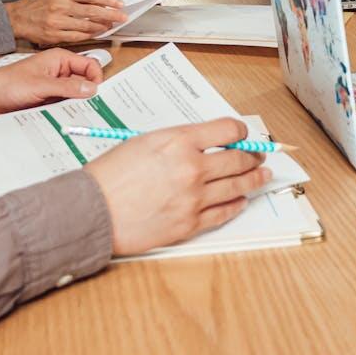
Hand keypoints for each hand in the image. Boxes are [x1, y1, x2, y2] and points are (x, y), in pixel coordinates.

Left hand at [0, 49, 103, 115]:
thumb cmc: (8, 84)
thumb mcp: (39, 85)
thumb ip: (67, 87)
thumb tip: (92, 89)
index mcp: (60, 60)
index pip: (90, 65)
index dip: (96, 78)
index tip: (98, 94)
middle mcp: (60, 72)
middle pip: (85, 82)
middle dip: (89, 95)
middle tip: (94, 109)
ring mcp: (56, 87)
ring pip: (77, 96)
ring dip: (78, 106)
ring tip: (80, 116)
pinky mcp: (50, 100)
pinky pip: (66, 106)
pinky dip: (68, 112)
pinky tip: (68, 119)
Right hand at [5, 0, 126, 45]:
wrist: (17, 17)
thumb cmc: (39, 4)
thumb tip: (97, 1)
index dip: (108, 1)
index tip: (120, 4)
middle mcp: (61, 6)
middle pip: (92, 11)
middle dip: (110, 15)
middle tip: (122, 17)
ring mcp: (57, 21)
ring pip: (86, 26)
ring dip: (101, 27)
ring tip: (110, 26)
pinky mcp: (54, 35)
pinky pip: (77, 37)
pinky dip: (88, 35)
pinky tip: (96, 34)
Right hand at [85, 118, 271, 255]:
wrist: (93, 210)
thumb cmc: (111, 174)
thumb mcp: (146, 141)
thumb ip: (179, 141)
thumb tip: (205, 144)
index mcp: (179, 141)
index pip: (228, 130)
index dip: (241, 132)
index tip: (243, 135)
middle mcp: (192, 168)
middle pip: (238, 159)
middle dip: (252, 156)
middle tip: (258, 156)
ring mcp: (194, 198)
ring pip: (238, 186)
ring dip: (254, 179)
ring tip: (262, 175)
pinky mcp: (190, 223)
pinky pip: (224, 213)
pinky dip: (236, 205)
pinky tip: (240, 200)